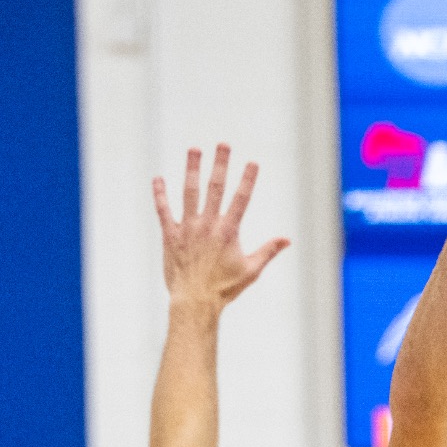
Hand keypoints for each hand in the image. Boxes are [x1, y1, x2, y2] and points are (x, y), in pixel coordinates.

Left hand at [152, 145, 289, 308]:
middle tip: (223, 144)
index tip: (252, 162)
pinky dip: (160, 194)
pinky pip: (163, 210)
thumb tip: (287, 239)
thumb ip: (268, 251)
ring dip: (192, 169)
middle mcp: (208, 225)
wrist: (195, 302)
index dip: (247, 179)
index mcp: (228, 231)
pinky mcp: (170, 236)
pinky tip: (158, 179)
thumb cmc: (224, 288)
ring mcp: (187, 228)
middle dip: (220, 164)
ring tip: (194, 149)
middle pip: (215, 187)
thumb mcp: (251, 270)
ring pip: (189, 192)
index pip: (241, 199)